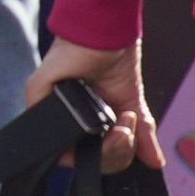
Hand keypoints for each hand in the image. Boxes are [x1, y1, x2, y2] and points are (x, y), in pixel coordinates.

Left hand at [26, 35, 160, 171]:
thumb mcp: (133, 104)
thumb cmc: (114, 61)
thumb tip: (156, 162)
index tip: (129, 140)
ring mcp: (50, 109)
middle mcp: (66, 120)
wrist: (109, 33)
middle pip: (90, 161)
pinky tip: (111, 124)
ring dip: (110, 147)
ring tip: (123, 123)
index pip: (95, 158)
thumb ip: (142, 135)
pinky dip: (85, 135)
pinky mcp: (38, 93)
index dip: (114, 158)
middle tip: (128, 129)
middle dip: (118, 152)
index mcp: (85, 124)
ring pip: (73, 155)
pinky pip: (49, 132)